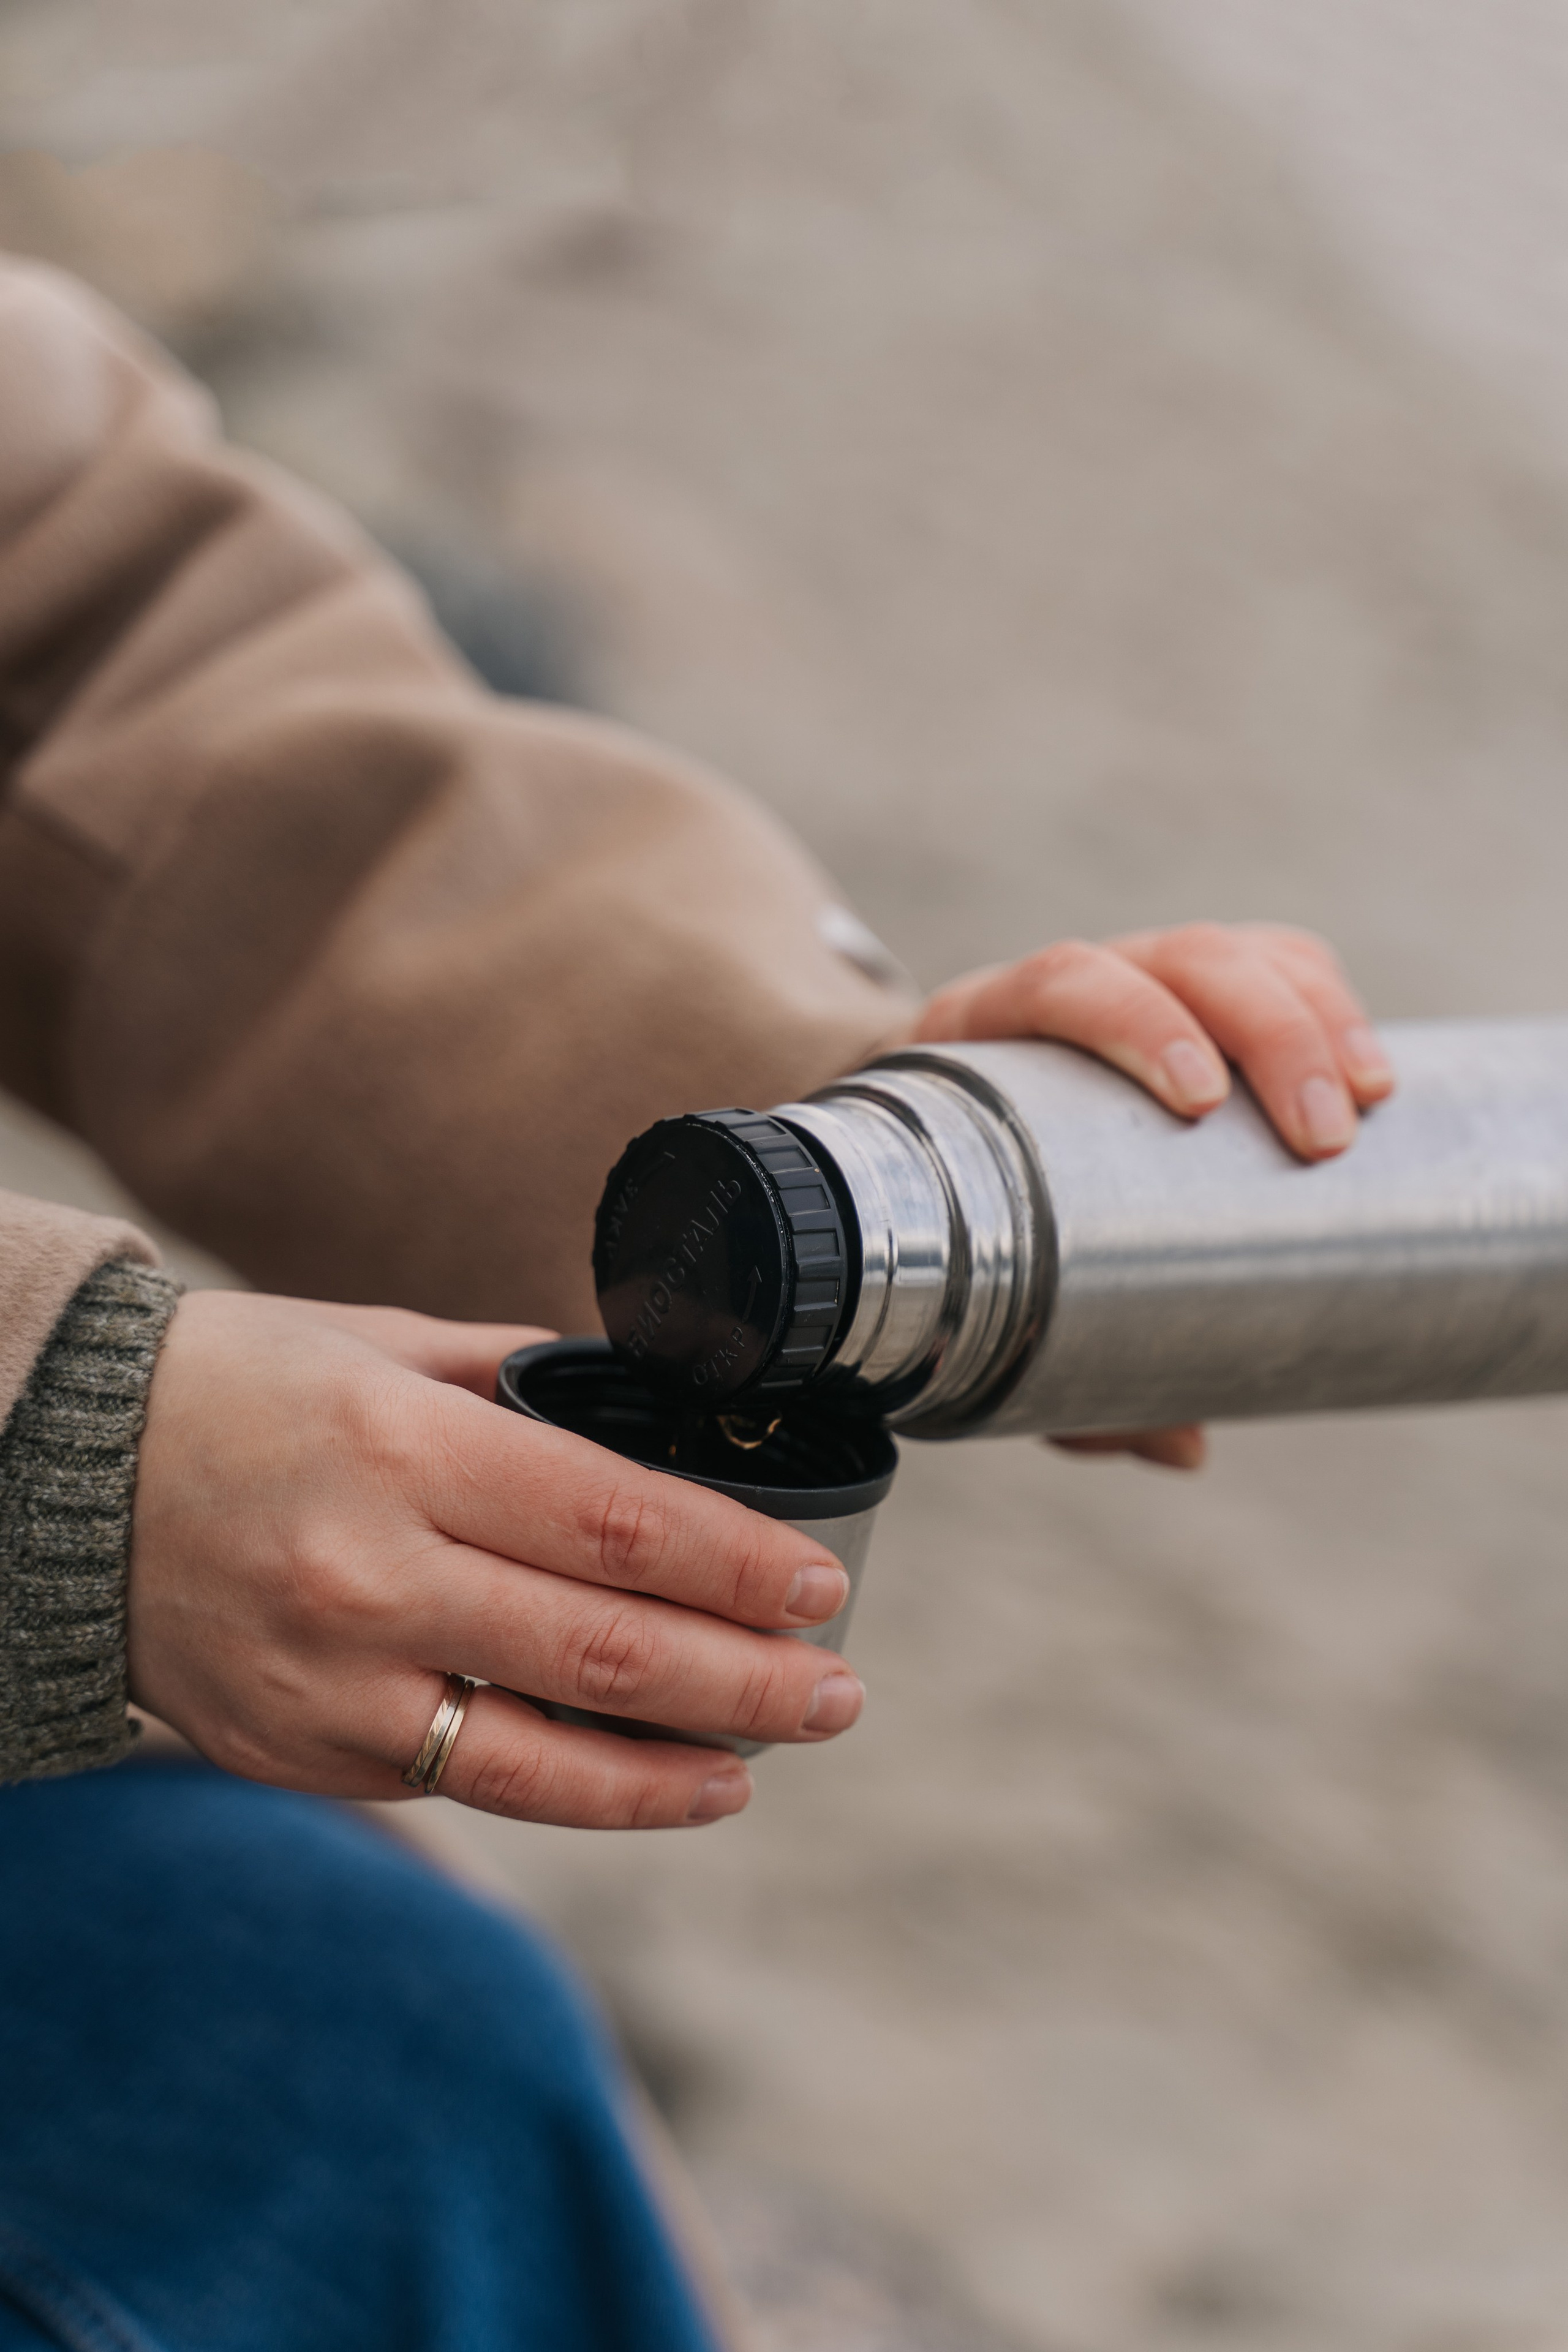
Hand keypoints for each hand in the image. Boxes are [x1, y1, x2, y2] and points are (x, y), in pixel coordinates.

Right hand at [128, 1291, 865, 1828]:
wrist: (59, 1481)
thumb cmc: (240, 1389)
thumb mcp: (381, 1343)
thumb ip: (519, 1380)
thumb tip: (655, 1411)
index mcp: (404, 1448)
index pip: (620, 1524)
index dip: (739, 1564)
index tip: (818, 1584)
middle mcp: (371, 1574)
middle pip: (610, 1651)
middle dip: (750, 1681)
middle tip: (839, 1690)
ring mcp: (334, 1682)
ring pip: (547, 1757)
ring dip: (684, 1769)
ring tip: (771, 1759)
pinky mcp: (307, 1752)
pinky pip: (471, 1782)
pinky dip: (582, 1792)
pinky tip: (659, 1782)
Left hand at [915, 921, 1394, 1468]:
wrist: (916, 1165)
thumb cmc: (955, 1231)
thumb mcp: (982, 1294)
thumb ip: (1059, 1366)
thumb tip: (1179, 1444)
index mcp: (980, 1039)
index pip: (1061, 985)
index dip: (1135, 1022)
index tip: (1199, 1100)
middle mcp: (1059, 992)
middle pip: (1172, 957)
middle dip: (1263, 1030)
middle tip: (1319, 1133)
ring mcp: (1131, 980)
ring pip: (1230, 952)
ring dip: (1310, 1017)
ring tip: (1366, 1102)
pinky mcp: (1194, 991)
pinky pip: (1271, 963)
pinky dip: (1327, 1003)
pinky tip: (1372, 1072)